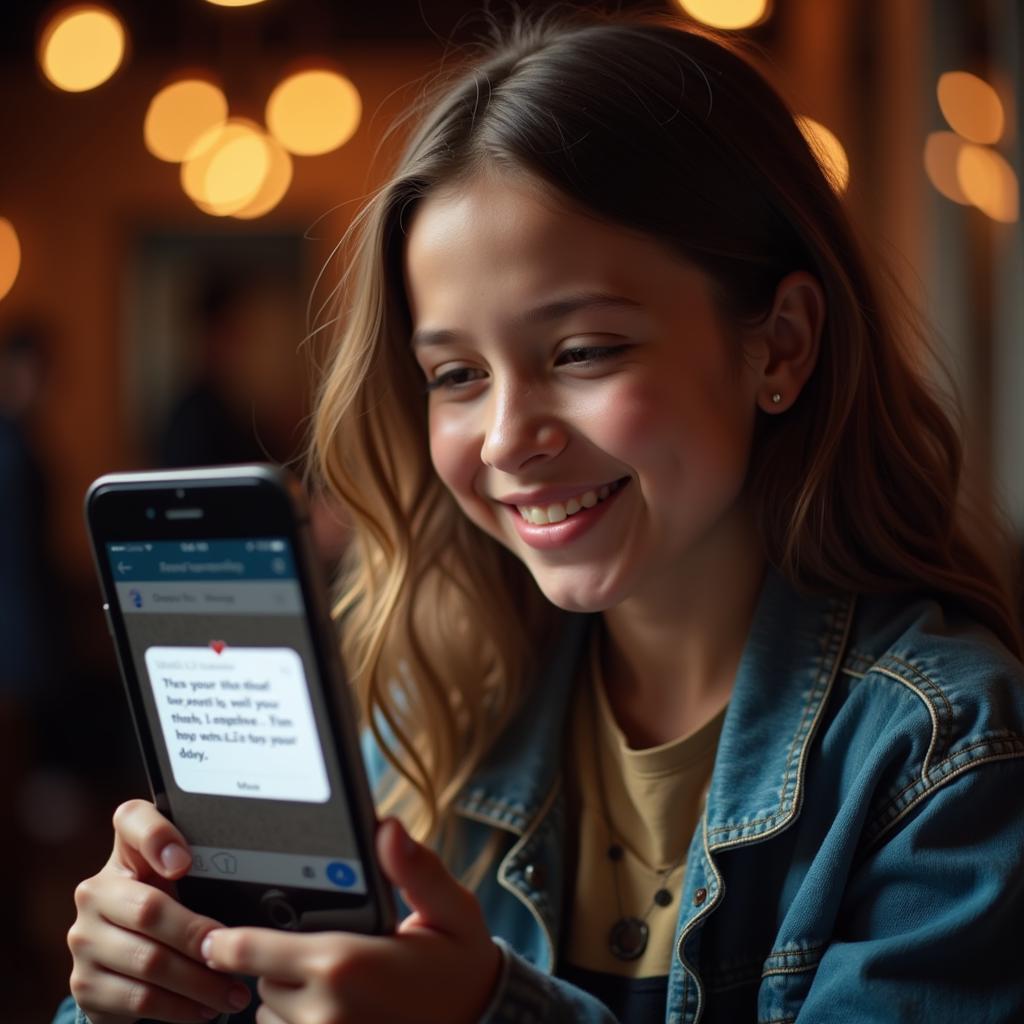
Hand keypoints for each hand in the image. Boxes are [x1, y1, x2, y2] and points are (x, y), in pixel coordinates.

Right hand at [67, 799, 252, 1023]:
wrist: (123, 963)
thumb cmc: (168, 907)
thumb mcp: (183, 881)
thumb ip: (205, 865)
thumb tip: (258, 872)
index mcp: (123, 853)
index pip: (131, 819)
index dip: (157, 836)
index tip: (185, 862)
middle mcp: (94, 892)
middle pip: (150, 910)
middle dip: (200, 936)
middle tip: (237, 953)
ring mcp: (84, 940)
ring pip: (149, 961)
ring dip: (200, 982)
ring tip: (233, 992)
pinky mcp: (85, 984)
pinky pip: (138, 998)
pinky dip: (180, 1007)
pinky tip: (205, 1009)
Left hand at [202, 818, 501, 1023]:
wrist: (482, 1019)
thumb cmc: (460, 962)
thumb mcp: (451, 908)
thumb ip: (415, 869)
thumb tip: (386, 828)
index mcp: (345, 962)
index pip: (249, 949)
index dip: (228, 939)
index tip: (218, 933)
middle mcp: (325, 1010)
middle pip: (262, 979)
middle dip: (281, 961)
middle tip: (324, 948)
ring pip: (271, 1014)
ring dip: (290, 998)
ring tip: (337, 983)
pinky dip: (302, 1022)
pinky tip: (339, 1008)